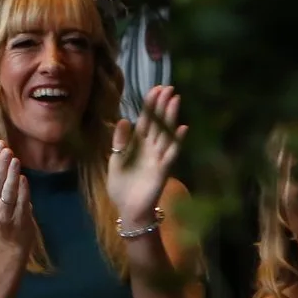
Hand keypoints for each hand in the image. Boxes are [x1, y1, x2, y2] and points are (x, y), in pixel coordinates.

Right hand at [0, 144, 38, 255]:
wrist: (10, 242)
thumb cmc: (3, 213)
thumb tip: (3, 151)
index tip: (0, 144)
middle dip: (0, 165)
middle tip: (7, 149)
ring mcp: (4, 214)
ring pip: (6, 193)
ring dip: (10, 176)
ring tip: (15, 160)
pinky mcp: (18, 220)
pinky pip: (20, 203)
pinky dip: (22, 191)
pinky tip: (24, 179)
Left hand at [106, 85, 187, 234]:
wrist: (127, 209)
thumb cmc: (122, 186)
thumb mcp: (115, 160)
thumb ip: (119, 141)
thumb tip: (123, 120)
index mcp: (137, 144)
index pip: (145, 119)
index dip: (150, 105)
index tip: (155, 89)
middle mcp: (150, 147)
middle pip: (158, 122)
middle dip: (163, 105)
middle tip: (169, 87)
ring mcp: (158, 157)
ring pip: (166, 133)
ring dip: (171, 117)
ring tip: (176, 100)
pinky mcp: (162, 170)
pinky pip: (171, 153)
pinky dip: (177, 141)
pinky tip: (182, 128)